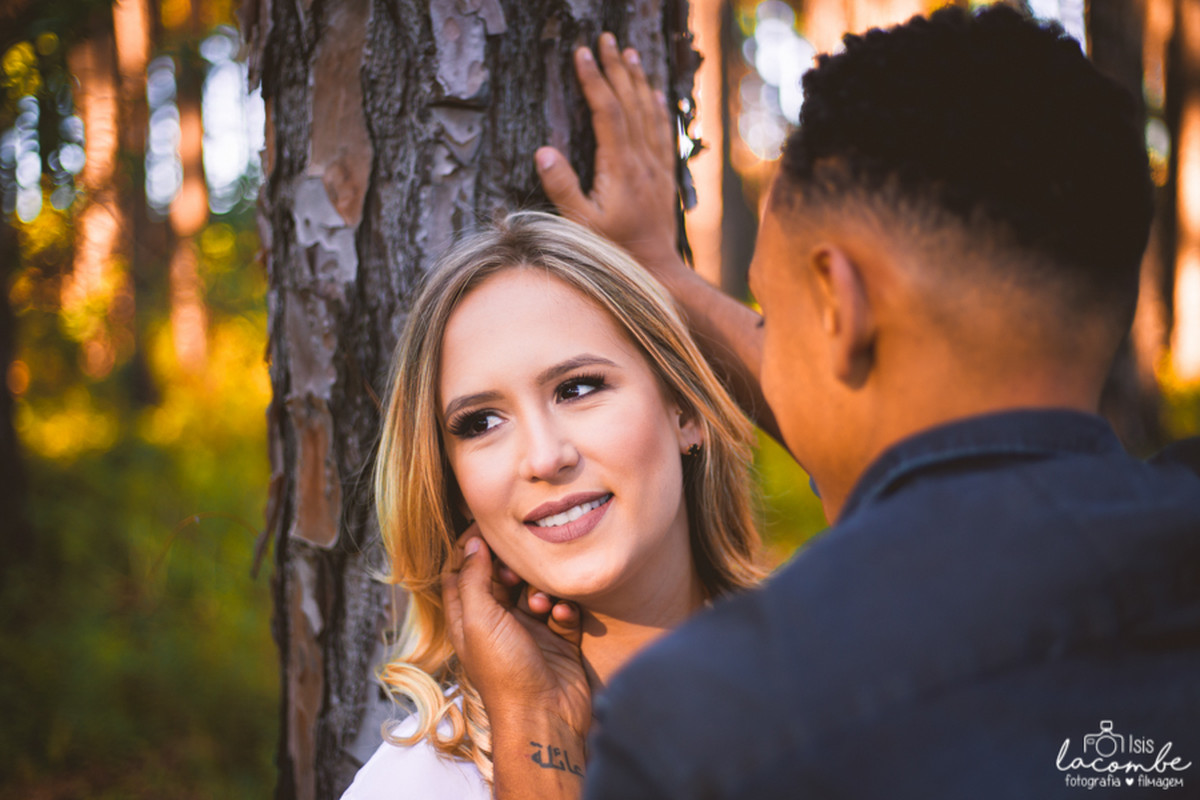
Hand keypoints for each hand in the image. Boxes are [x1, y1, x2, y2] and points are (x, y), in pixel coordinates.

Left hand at [441, 533, 591, 739]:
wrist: (546, 717)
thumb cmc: (505, 674)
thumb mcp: (479, 620)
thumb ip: (473, 578)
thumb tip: (471, 542)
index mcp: (469, 618)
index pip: (462, 572)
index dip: (471, 549)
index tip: (489, 528)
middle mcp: (497, 622)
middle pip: (502, 577)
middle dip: (514, 567)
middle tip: (519, 569)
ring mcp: (529, 631)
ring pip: (535, 590)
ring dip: (542, 591)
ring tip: (542, 606)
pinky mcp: (558, 640)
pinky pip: (562, 610)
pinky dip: (563, 609)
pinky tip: (562, 617)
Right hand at [536, 33, 685, 279]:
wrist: (656, 270)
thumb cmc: (612, 252)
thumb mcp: (578, 225)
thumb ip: (562, 188)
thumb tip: (543, 151)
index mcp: (621, 167)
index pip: (607, 112)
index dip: (594, 80)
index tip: (583, 53)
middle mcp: (642, 160)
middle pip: (630, 103)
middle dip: (616, 68)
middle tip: (606, 39)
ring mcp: (656, 166)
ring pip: (649, 113)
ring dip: (638, 80)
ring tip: (629, 53)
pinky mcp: (664, 176)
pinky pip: (663, 132)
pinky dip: (657, 108)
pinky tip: (654, 94)